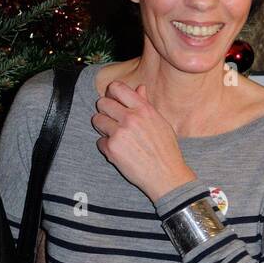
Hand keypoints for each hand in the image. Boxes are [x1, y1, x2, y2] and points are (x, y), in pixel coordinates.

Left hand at [92, 81, 195, 202]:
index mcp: (144, 109)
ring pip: (97, 120)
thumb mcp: (160, 122)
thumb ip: (146, 104)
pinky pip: (99, 141)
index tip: (113, 100)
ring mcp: (119, 133)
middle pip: (102, 103)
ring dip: (103, 127)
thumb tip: (139, 88)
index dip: (111, 93)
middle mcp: (131, 118)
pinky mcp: (111, 148)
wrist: (166, 174)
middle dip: (105, 110)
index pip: (117, 88)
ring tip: (116, 136)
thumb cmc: (166, 149)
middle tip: (113, 120)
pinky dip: (107, 146)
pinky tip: (121, 151)